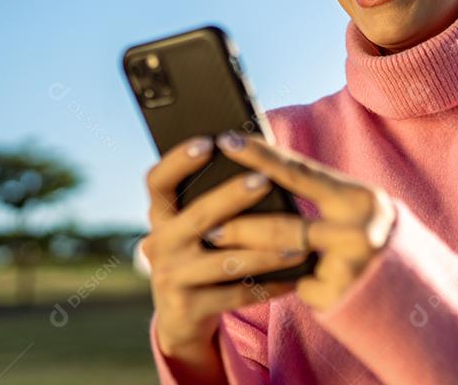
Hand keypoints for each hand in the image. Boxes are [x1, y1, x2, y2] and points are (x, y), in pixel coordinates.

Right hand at [141, 135, 309, 355]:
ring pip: (224, 260)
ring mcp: (170, 277)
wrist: (182, 317)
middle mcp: (158, 244)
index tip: (210, 141)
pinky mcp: (186, 308)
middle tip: (265, 179)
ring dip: (265, 250)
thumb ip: (211, 200)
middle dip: (232, 196)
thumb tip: (258, 162)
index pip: (158, 181)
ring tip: (299, 242)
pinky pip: (235, 294)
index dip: (179, 160)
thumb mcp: (196, 229)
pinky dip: (268, 286)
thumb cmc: (202, 255)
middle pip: (197, 215)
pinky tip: (295, 278)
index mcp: (160, 217)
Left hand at [207, 129, 396, 312]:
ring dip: (245, 252)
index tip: (227, 141)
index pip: (302, 172)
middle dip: (241, 223)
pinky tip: (268, 279)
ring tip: (216, 243)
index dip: (261, 156)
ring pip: (283, 255)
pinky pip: (297, 285)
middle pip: (285, 225)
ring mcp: (350, 268)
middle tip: (208, 221)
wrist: (410, 288)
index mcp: (361, 199)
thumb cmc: (365, 235)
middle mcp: (360, 232)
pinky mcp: (339, 298)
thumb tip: (258, 172)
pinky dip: (282, 280)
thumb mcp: (351, 208)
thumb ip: (316, 193)